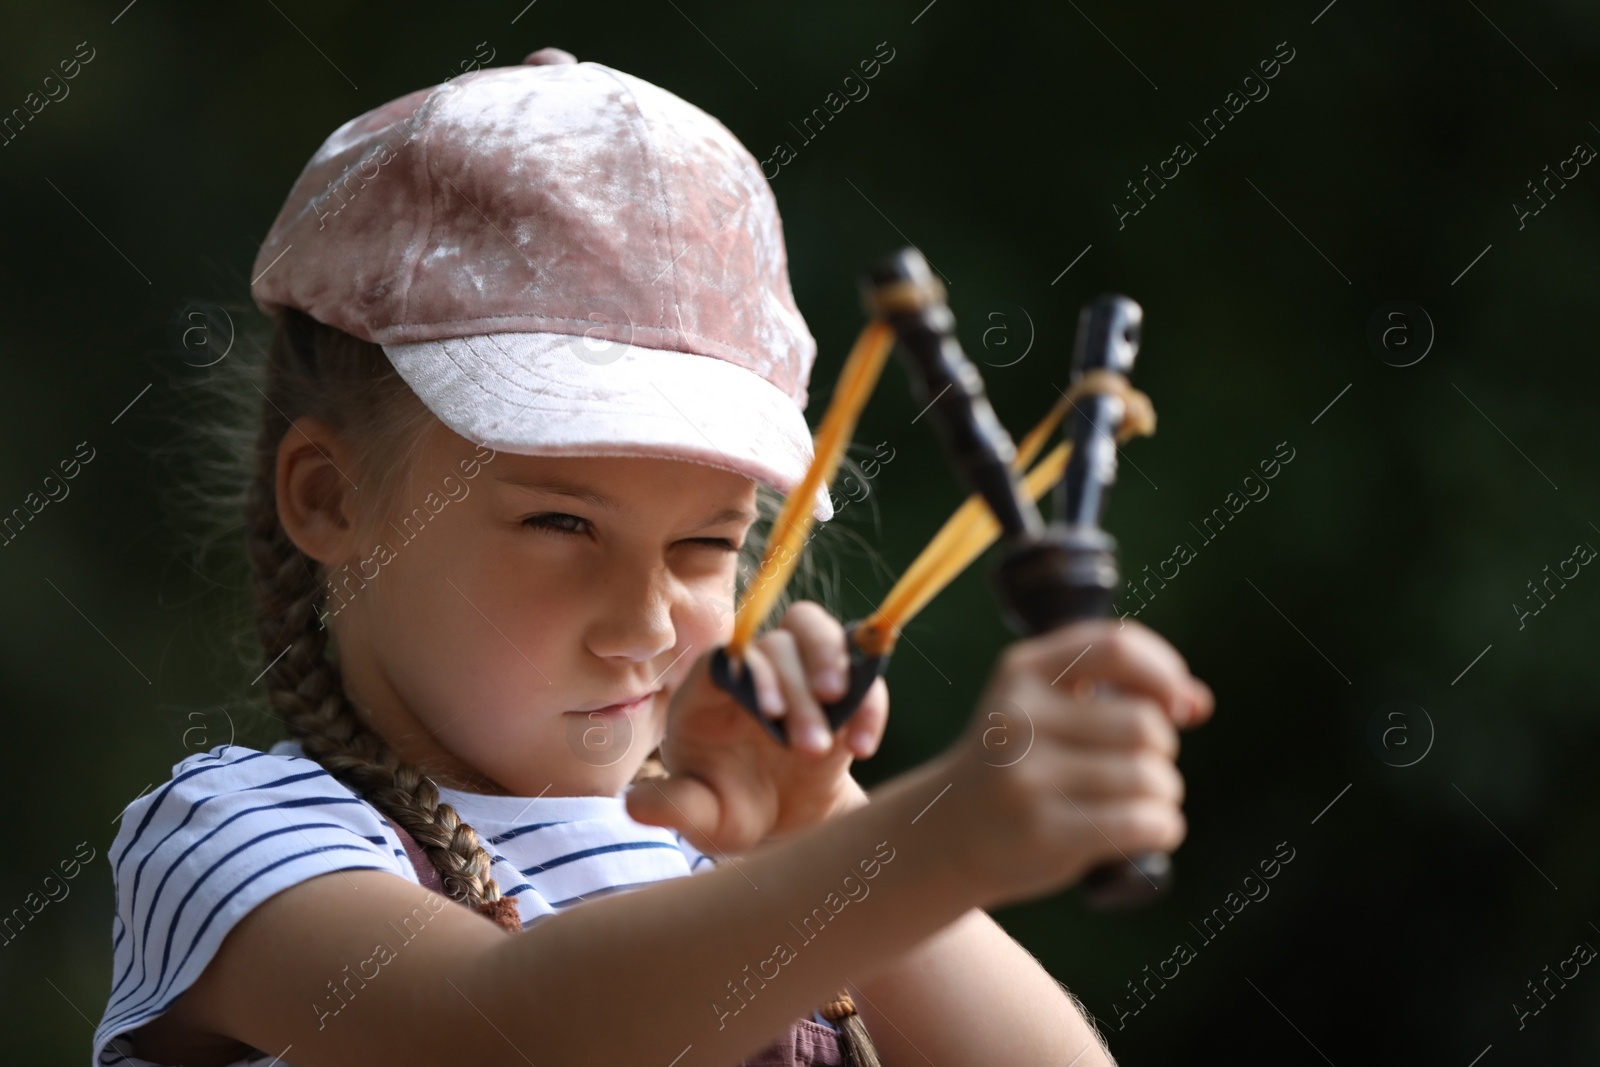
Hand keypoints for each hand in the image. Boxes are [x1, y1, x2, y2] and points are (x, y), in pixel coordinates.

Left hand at [625, 601, 888, 855]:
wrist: (783, 824)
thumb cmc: (728, 809)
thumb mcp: (702, 815)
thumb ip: (675, 807)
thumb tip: (631, 806)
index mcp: (709, 689)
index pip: (728, 657)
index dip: (752, 674)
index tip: (772, 716)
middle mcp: (755, 670)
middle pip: (779, 641)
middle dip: (800, 687)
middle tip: (809, 747)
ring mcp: (800, 674)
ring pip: (818, 633)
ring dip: (835, 668)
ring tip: (846, 730)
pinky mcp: (842, 691)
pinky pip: (862, 675)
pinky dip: (869, 702)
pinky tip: (862, 746)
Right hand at [937, 618, 1212, 908]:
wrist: (950, 832)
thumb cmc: (1021, 763)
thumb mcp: (1050, 708)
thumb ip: (1121, 692)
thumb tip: (1197, 702)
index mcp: (1022, 671)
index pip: (1116, 646)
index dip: (1165, 672)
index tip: (1176, 704)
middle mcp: (1019, 718)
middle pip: (1145, 724)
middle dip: (1163, 749)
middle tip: (1142, 767)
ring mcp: (1028, 777)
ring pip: (1151, 777)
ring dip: (1164, 793)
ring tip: (1140, 801)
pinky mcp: (1044, 832)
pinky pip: (1145, 823)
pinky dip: (1163, 827)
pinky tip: (1146, 829)